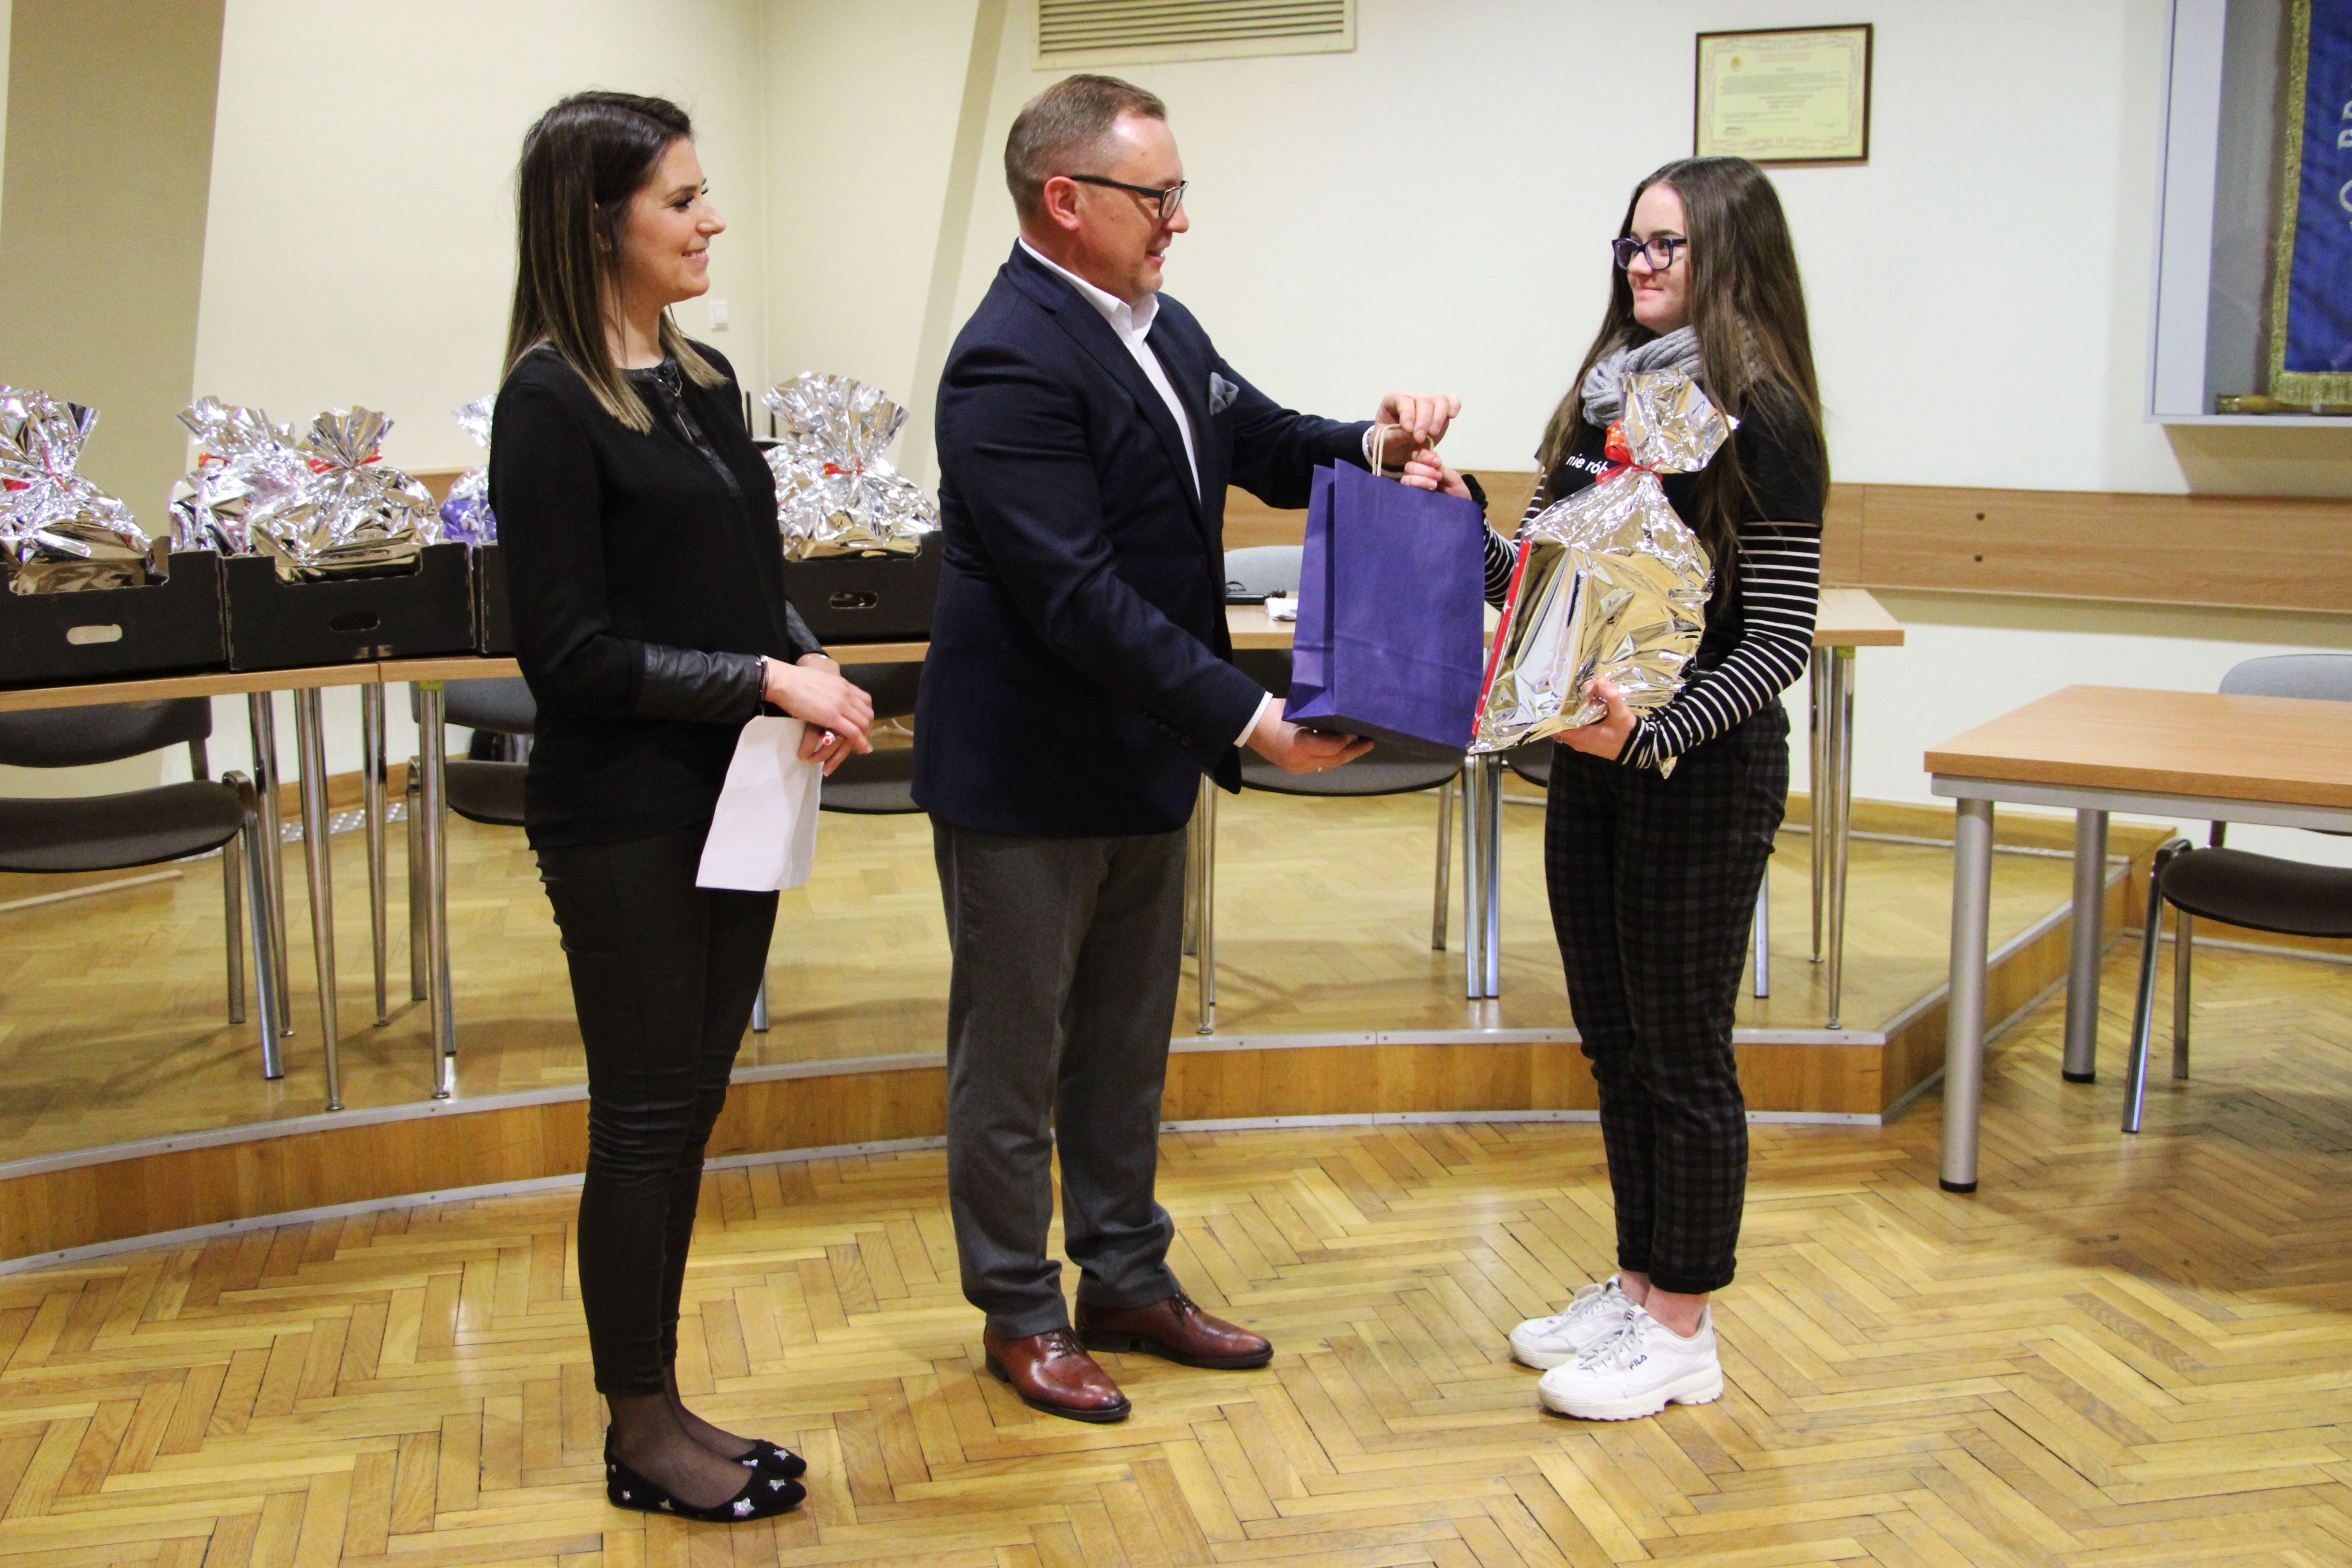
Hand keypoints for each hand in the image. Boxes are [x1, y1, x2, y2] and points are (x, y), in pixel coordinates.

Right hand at [763, 655, 873, 772]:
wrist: (784, 680)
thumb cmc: (793, 680)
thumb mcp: (818, 680)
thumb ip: (826, 687)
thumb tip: (823, 693)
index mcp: (842, 683)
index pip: (865, 700)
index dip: (866, 714)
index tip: (862, 723)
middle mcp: (846, 693)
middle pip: (867, 713)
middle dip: (868, 727)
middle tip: (863, 738)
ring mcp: (841, 704)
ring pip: (863, 723)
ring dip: (864, 737)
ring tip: (861, 748)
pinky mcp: (833, 717)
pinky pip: (853, 732)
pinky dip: (860, 742)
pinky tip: (860, 750)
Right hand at [1246, 700, 1373, 773]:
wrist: (1249, 723)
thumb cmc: (1273, 712)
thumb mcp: (1298, 712)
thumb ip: (1319, 720)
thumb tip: (1342, 724)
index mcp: (1299, 745)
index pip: (1333, 747)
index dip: (1348, 739)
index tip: (1356, 728)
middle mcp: (1299, 761)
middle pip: (1335, 760)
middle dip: (1354, 752)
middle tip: (1370, 742)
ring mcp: (1297, 767)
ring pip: (1328, 765)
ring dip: (1344, 757)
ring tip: (1359, 747)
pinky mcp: (1295, 768)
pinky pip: (1319, 765)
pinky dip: (1332, 758)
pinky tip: (1341, 750)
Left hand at [1375, 392, 1459, 468]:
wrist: (1398, 451)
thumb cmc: (1389, 443)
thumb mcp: (1385, 441)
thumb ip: (1396, 436)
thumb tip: (1411, 432)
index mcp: (1393, 401)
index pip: (1403, 400)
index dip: (1407, 413)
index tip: (1408, 429)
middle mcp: (1412, 398)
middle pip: (1423, 400)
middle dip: (1423, 420)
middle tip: (1419, 439)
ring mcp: (1428, 404)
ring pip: (1439, 400)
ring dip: (1438, 417)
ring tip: (1433, 433)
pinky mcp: (1441, 411)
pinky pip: (1451, 401)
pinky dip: (1454, 406)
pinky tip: (1452, 415)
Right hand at [1400, 447, 1471, 500]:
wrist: (1461, 509)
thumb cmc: (1457, 492)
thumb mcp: (1453, 478)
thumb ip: (1442, 468)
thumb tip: (1433, 455)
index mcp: (1427, 467)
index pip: (1417, 455)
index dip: (1425, 456)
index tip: (1437, 462)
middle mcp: (1417, 476)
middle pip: (1409, 466)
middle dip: (1424, 469)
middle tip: (1438, 476)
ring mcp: (1414, 488)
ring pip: (1406, 478)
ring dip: (1420, 479)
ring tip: (1434, 485)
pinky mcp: (1412, 499)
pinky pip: (1406, 492)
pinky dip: (1416, 488)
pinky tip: (1428, 491)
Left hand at [1558, 678, 1634, 759]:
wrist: (1637, 748)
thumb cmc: (1626, 733)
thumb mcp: (1621, 714)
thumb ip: (1611, 696)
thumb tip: (1599, 680)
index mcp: (1581, 736)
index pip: (1557, 726)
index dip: (1555, 712)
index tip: (1556, 699)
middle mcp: (1577, 742)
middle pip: (1560, 725)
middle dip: (1561, 711)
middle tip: (1563, 694)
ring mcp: (1581, 743)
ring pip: (1566, 727)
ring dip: (1568, 715)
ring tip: (1571, 698)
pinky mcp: (1587, 741)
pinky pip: (1574, 730)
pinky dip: (1574, 719)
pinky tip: (1580, 706)